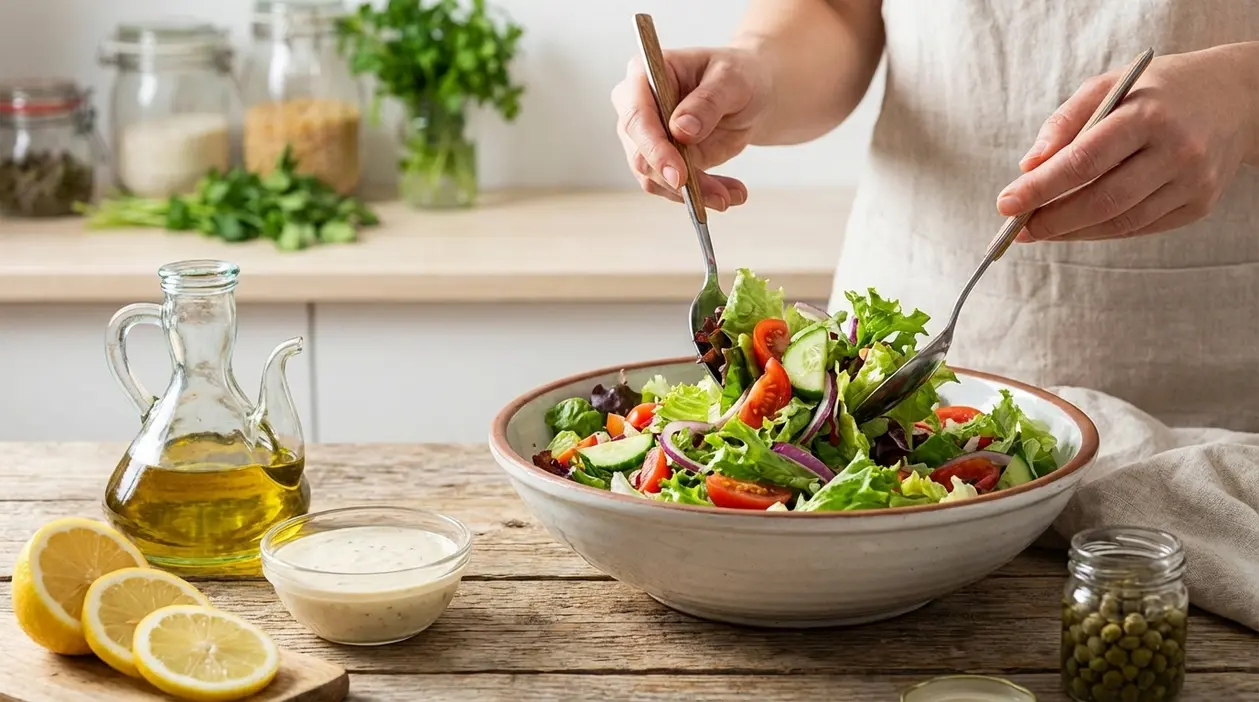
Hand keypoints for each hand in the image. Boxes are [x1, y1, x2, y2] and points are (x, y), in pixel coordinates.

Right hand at [610, 47, 769, 209]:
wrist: (749, 94)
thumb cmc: (737, 75)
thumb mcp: (732, 80)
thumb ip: (707, 102)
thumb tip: (681, 130)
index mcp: (643, 75)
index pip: (637, 117)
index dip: (654, 148)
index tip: (679, 174)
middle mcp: (636, 108)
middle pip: (640, 154)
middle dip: (677, 180)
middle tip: (717, 196)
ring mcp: (646, 138)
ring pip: (655, 178)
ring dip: (694, 193)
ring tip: (730, 195)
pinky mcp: (662, 162)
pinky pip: (672, 188)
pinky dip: (701, 196)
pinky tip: (729, 192)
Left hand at [997, 44, 1257, 241]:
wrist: (1236, 99)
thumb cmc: (1157, 92)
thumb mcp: (1109, 86)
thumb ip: (1065, 123)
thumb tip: (1029, 167)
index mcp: (1148, 113)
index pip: (1083, 160)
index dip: (1040, 188)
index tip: (1005, 204)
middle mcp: (1176, 150)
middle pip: (1102, 200)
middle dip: (1051, 220)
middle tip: (1016, 228)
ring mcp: (1192, 181)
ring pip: (1120, 222)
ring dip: (1071, 232)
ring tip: (1038, 230)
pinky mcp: (1199, 204)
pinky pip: (1139, 227)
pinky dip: (1100, 231)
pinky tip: (1074, 227)